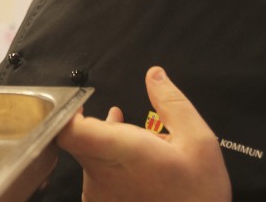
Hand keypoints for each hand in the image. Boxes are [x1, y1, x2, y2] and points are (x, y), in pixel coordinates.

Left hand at [56, 67, 230, 201]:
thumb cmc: (198, 195)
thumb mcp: (198, 141)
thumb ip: (171, 103)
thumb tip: (155, 75)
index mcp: (117, 151)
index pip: (68, 129)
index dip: (67, 110)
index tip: (81, 101)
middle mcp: (100, 175)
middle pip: (79, 141)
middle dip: (98, 126)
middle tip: (118, 118)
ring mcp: (99, 195)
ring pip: (89, 160)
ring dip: (108, 148)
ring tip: (136, 143)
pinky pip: (97, 180)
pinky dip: (111, 167)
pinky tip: (133, 165)